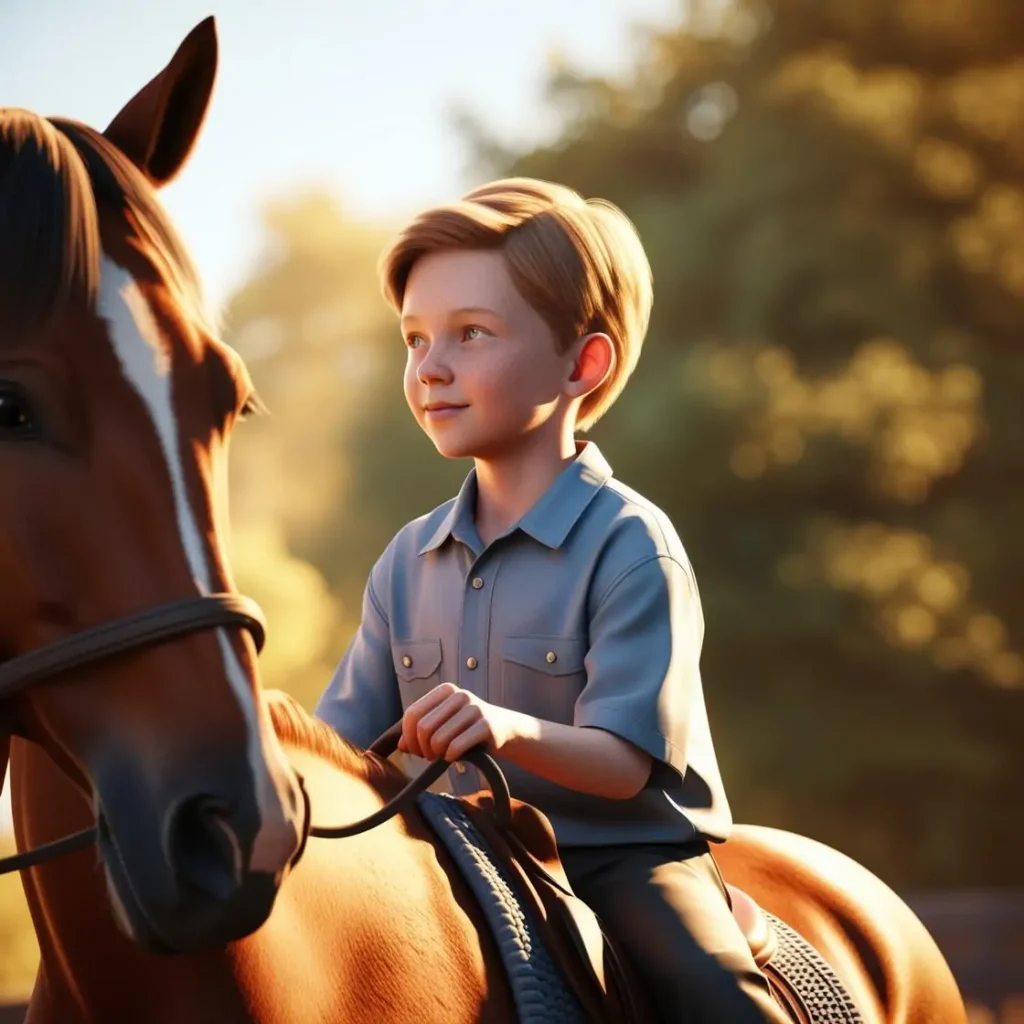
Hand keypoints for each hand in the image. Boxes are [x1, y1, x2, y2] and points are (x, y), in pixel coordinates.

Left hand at [397, 682, 515, 761]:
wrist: (504, 729)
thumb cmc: (466, 728)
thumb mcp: (443, 723)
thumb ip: (419, 730)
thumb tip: (400, 745)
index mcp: (445, 690)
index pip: (412, 714)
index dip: (408, 736)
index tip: (415, 750)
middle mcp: (459, 695)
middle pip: (423, 728)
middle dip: (422, 748)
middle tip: (429, 756)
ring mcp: (474, 709)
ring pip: (438, 739)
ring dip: (436, 755)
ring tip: (442, 756)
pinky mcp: (486, 725)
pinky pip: (456, 746)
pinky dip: (450, 757)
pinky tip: (454, 757)